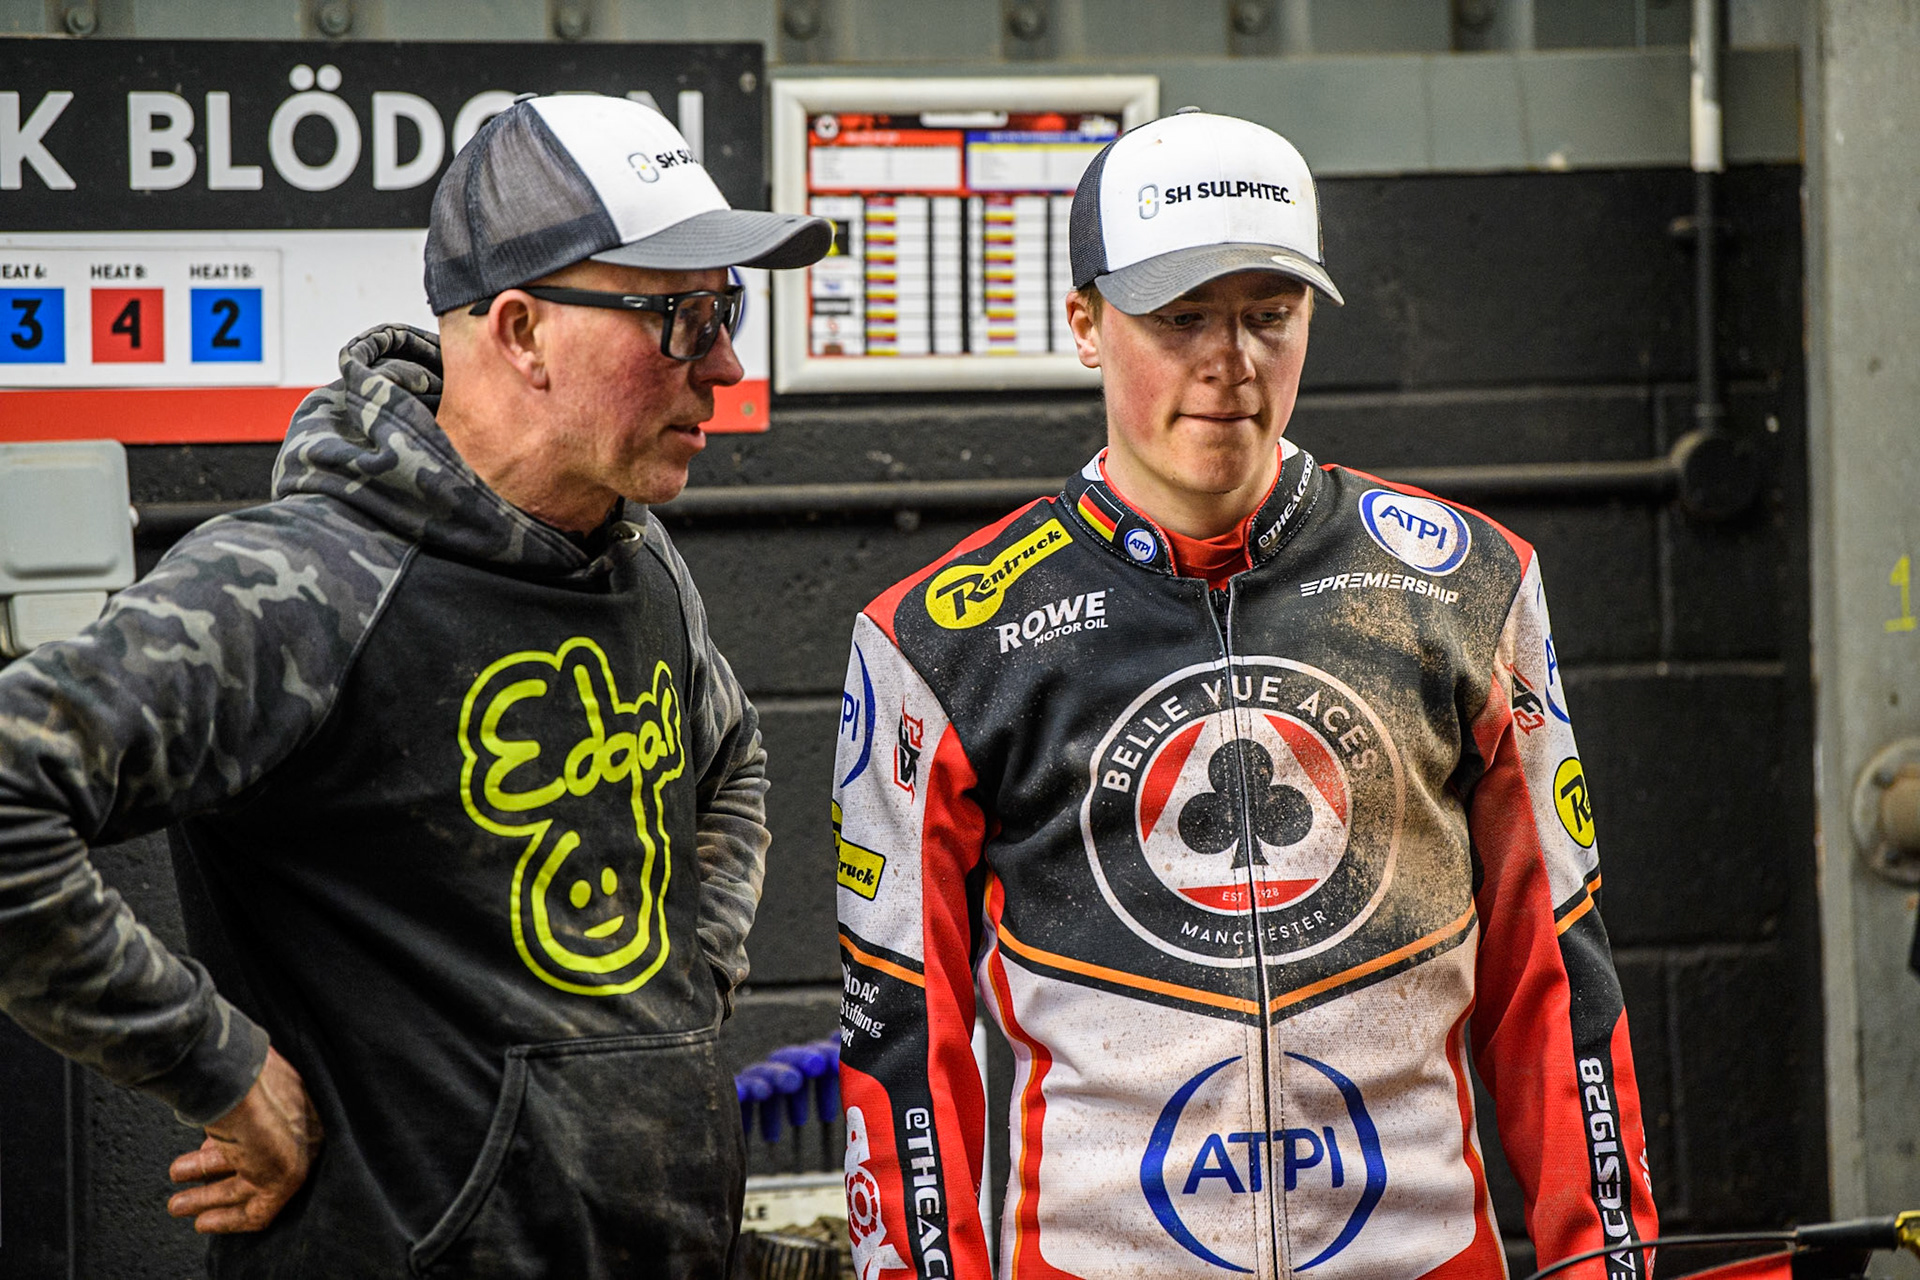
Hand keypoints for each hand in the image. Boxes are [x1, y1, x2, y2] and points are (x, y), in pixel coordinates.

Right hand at [167, 1047, 322, 1232]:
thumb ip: (223, 1086)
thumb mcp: (228, 1078)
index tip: (198, 1149)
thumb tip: (202, 1079)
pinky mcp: (287, 1180)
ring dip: (207, 1199)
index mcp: (282, 1096)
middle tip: (179, 1177)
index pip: (254, 1127)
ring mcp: (292, 1152)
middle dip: (206, 1171)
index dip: (220, 1141)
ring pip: (246, 1186)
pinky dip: (229, 1219)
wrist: (246, 1088)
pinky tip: (204, 1222)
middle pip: (247, 1158)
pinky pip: (258, 1211)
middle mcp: (293, 1124)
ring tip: (177, 1206)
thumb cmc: (233, 1075)